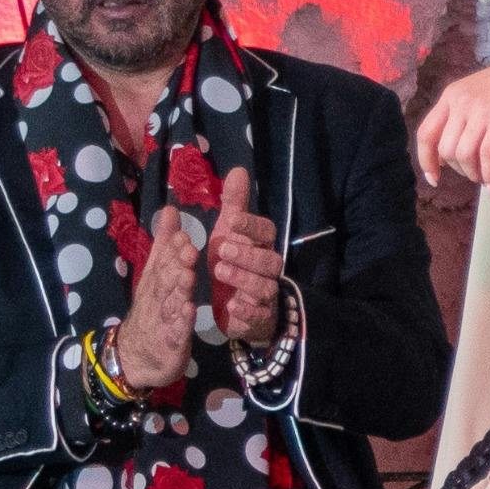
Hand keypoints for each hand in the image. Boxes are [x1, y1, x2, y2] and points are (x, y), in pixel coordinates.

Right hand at [119, 207, 201, 396]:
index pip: (163, 261)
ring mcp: (163, 319)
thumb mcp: (156, 273)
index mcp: (156, 280)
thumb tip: (170, 209)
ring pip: (170, 302)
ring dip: (179, 289)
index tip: (185, 235)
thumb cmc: (152, 309)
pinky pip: (176, 330)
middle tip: (189, 249)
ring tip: (189, 276)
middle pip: (165, 279)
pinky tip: (190, 311)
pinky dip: (182, 322)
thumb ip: (165, 243)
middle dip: (176, 264)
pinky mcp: (171, 341)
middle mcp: (158, 297)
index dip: (172, 248)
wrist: (135, 356)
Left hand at [204, 166, 285, 344]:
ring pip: (264, 286)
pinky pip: (259, 315)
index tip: (232, 220)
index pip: (266, 232)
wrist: (237, 306)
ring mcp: (265, 295)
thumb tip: (238, 170)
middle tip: (221, 249)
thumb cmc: (233, 262)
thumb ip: (234, 205)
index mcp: (261, 246)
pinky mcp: (259, 318)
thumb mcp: (229, 232)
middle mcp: (268, 270)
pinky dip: (247, 310)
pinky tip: (232, 305)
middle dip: (246, 255)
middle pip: (269, 260)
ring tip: (220, 271)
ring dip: (244, 278)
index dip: (251, 226)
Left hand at [415, 48, 489, 193]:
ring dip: (474, 174)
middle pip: (446, 149)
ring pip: (464, 155)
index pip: (426, 133)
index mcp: (450, 96)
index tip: (433, 177)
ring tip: (484, 178)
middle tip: (473, 173)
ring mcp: (481, 110)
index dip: (426, 160)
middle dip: (458, 170)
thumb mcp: (474, 97)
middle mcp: (461, 102)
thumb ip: (459, 121)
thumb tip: (448, 156)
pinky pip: (488, 156)